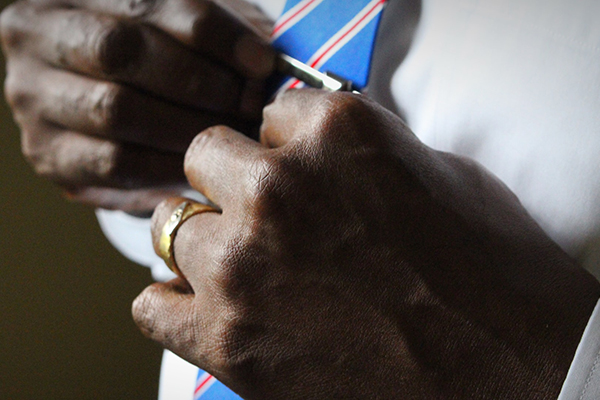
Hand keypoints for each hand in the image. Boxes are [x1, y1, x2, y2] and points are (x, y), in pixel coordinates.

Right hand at [1, 0, 274, 211]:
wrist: (111, 103)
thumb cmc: (157, 59)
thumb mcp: (181, 31)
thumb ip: (219, 35)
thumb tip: (273, 64)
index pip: (147, 3)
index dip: (213, 34)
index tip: (262, 62)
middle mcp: (39, 37)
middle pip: (122, 51)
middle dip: (200, 81)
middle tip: (250, 104)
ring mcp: (36, 98)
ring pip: (117, 110)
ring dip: (190, 126)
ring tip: (235, 135)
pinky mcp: (49, 154)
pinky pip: (115, 163)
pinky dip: (167, 165)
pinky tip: (202, 162)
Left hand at [134, 89, 599, 398]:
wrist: (512, 369)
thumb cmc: (488, 271)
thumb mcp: (431, 170)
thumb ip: (353, 149)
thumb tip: (309, 146)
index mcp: (332, 134)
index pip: (269, 115)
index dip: (286, 148)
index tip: (299, 173)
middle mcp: (277, 190)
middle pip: (204, 158)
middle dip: (233, 184)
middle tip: (266, 218)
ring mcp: (243, 266)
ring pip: (168, 228)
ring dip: (204, 242)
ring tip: (245, 268)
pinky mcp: (228, 341)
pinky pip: (151, 305)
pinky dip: (173, 305)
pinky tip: (207, 311)